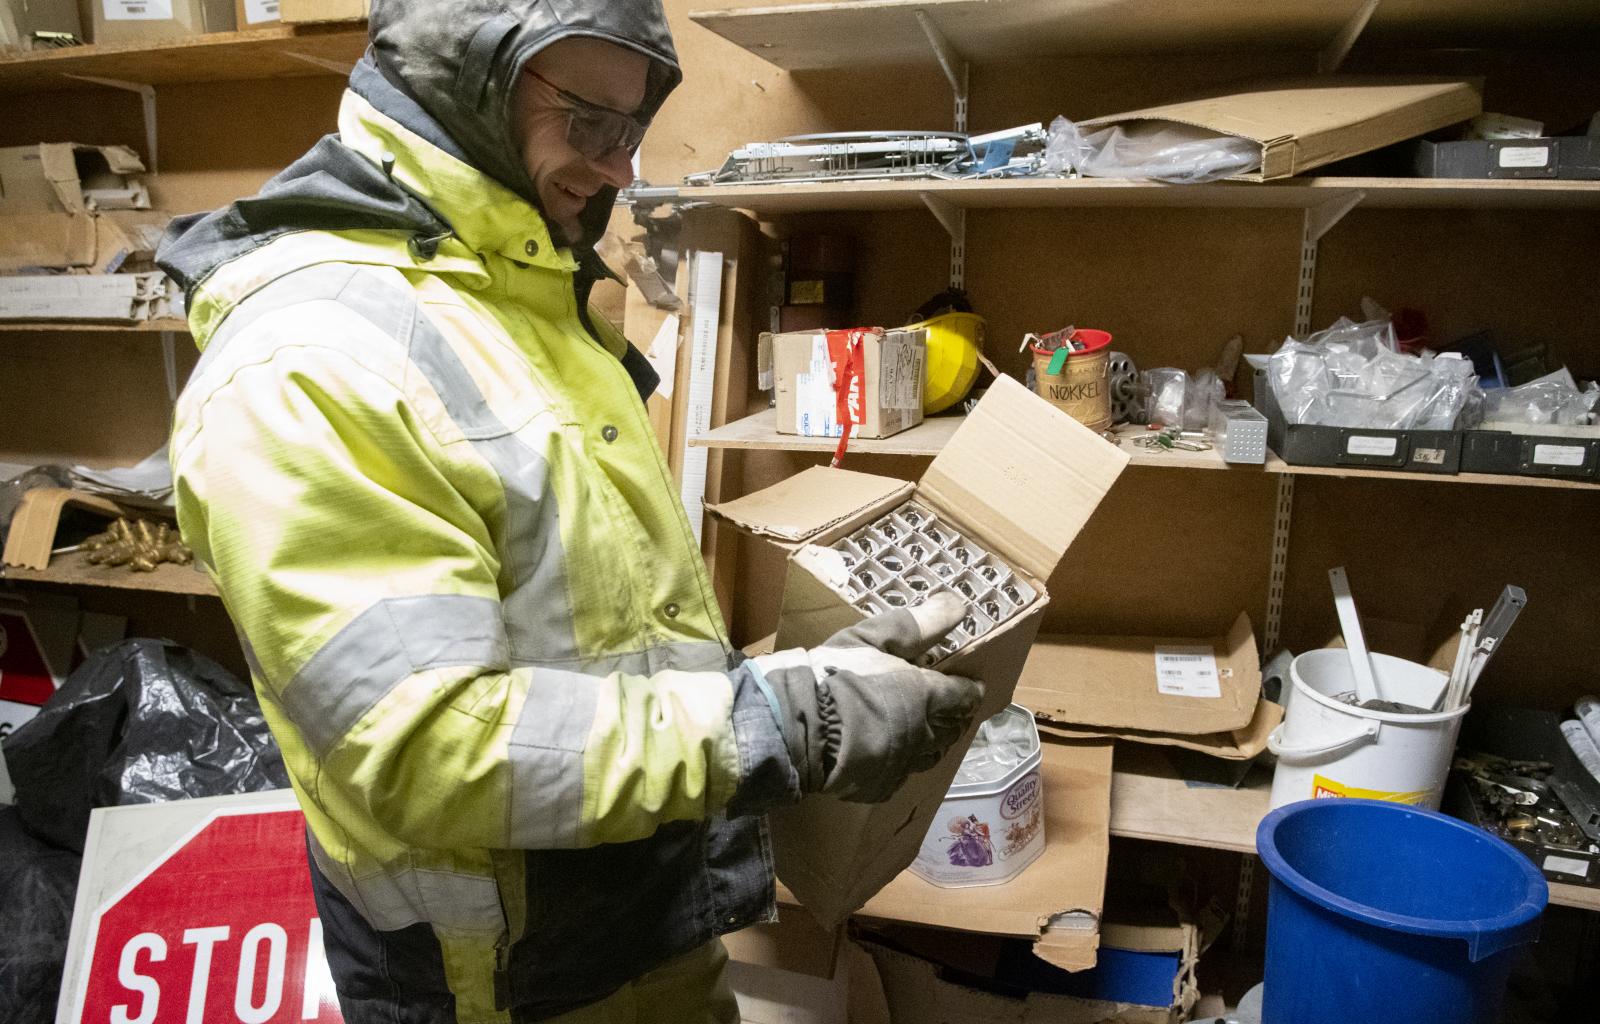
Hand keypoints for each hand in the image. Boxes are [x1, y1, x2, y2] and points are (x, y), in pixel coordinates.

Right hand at [748, 593, 984, 802]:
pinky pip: (900, 776)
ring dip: (933, 741)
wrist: (795, 721)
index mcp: (927, 697)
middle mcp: (922, 735)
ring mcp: (901, 765)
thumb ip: (919, 623)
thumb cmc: (835, 672)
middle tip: (952, 707)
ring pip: (930, 755)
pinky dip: (901, 763)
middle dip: (955, 717)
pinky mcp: (879, 787)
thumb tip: (960, 606)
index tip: (972, 685)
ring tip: (926, 731)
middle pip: (952, 729)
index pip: (964, 696)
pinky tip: (891, 754)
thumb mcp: (874, 637)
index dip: (970, 689)